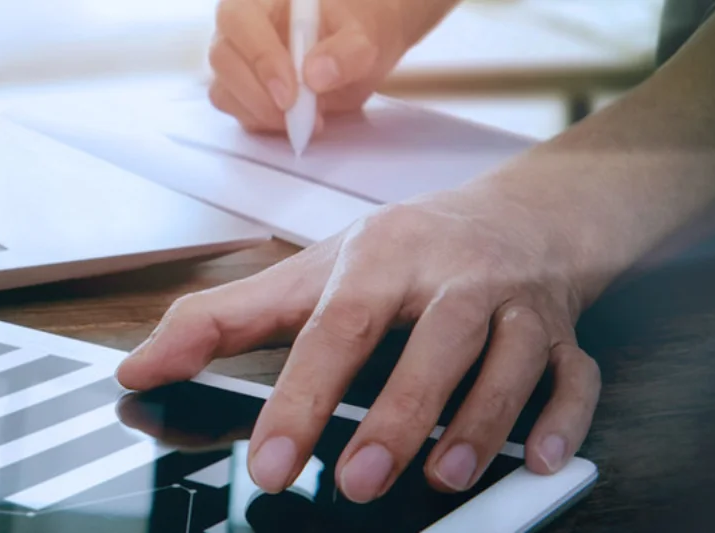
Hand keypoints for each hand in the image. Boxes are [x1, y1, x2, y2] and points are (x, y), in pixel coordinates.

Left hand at [116, 188, 603, 501]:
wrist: (521, 213)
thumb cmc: (403, 252)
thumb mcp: (308, 275)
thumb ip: (221, 322)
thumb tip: (138, 367)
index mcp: (380, 258)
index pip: (335, 327)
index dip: (301, 396)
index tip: (272, 458)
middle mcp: (452, 276)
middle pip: (432, 342)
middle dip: (397, 416)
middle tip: (358, 480)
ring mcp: (516, 303)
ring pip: (510, 359)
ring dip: (480, 423)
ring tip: (444, 478)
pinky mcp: (566, 334)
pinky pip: (576, 376)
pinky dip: (565, 419)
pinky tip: (542, 459)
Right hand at [209, 0, 408, 132]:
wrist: (355, 52)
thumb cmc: (351, 30)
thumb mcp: (361, 35)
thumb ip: (346, 51)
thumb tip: (316, 76)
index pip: (239, 19)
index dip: (259, 55)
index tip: (290, 91)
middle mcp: (238, 28)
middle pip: (222, 57)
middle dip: (258, 93)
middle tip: (297, 112)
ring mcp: (235, 61)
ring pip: (224, 91)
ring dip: (263, 113)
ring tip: (309, 117)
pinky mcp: (239, 92)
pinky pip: (238, 112)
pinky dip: (266, 123)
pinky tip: (297, 120)